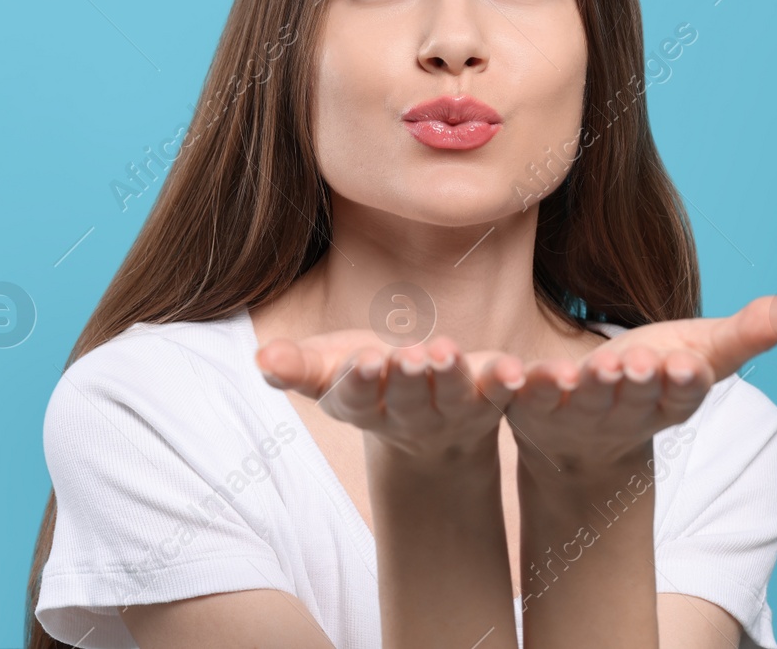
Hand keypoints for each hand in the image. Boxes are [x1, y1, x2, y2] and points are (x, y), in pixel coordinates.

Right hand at [256, 329, 525, 462]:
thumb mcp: (329, 370)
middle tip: (404, 356)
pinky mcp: (488, 401)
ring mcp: (451, 412)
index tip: (363, 361)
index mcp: (362, 406)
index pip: (356, 398)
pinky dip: (508, 380)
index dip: (360, 383)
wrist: (427, 424)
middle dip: (405, 379)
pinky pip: (500, 391)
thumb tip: (260, 358)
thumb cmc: (369, 380)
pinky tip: (517, 367)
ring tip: (445, 352)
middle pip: (405, 399)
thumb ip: (296, 366)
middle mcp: (407, 417)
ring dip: (450, 376)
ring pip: (452, 395)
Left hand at [506, 294, 776, 477]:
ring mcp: (582, 414)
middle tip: (646, 363)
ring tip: (601, 366)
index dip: (686, 383)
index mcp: (673, 398)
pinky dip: (534, 385)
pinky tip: (530, 371)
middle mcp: (629, 413)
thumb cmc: (654, 375)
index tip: (690, 367)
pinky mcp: (537, 407)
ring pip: (590, 399)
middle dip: (644, 381)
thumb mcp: (704, 349)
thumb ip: (755, 330)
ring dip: (596, 385)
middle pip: (639, 397)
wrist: (585, 428)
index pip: (685, 394)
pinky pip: (533, 395)